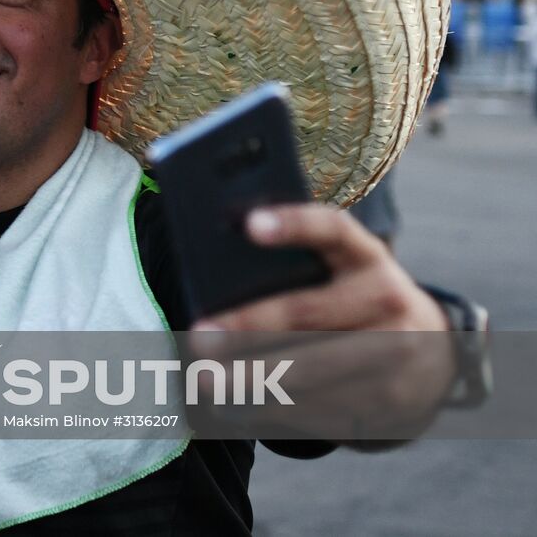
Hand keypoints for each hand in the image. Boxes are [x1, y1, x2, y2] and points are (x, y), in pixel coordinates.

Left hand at [187, 205, 453, 444]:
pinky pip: (319, 409)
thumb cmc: (357, 304)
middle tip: (199, 336)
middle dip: (248, 327)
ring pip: (308, 370)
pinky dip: (270, 409)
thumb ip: (299, 266)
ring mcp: (393, 355)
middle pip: (307, 313)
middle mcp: (386, 300)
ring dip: (249, 379)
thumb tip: (215, 277)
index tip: (250, 224)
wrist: (435, 360)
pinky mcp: (387, 402)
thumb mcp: (346, 273)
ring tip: (205, 379)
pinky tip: (235, 406)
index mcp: (367, 257)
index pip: (332, 230)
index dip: (294, 225)